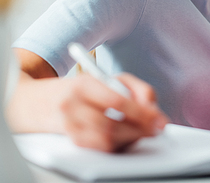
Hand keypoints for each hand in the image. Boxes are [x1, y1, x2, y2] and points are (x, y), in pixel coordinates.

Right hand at [7, 71, 168, 151]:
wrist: (34, 102)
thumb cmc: (79, 89)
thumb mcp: (108, 78)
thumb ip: (136, 89)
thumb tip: (154, 110)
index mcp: (84, 85)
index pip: (117, 101)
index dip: (142, 112)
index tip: (159, 119)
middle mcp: (72, 106)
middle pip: (112, 124)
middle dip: (140, 129)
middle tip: (157, 130)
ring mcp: (68, 126)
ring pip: (106, 140)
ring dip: (131, 139)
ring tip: (142, 132)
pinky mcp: (69, 141)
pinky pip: (98, 148)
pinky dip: (117, 145)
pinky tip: (126, 138)